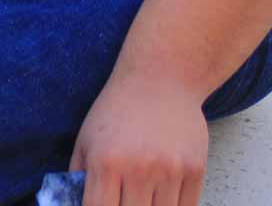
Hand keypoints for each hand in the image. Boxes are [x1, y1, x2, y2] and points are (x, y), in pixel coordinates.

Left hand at [71, 73, 207, 205]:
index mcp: (105, 161)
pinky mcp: (196, 170)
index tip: (101, 205)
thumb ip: (78, 176)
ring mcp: (170, 171)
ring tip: (141, 193)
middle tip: (123, 197)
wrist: (160, 79)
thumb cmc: (116, 109)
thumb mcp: (85, 138)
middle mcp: (138, 168)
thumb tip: (75, 204)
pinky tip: (161, 195)